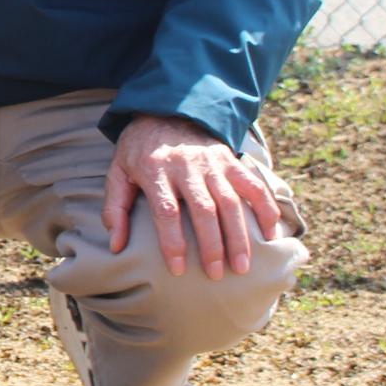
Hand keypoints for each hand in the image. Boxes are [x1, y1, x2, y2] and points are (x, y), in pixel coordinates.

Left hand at [104, 115, 282, 279]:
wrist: (166, 110)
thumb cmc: (139, 149)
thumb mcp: (118, 172)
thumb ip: (115, 208)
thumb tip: (115, 245)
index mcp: (154, 169)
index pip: (166, 210)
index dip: (173, 242)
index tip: (178, 269)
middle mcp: (186, 166)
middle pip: (204, 210)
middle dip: (212, 245)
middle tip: (216, 275)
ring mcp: (212, 162)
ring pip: (231, 202)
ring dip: (239, 236)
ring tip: (242, 266)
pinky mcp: (231, 160)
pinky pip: (254, 185)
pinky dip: (265, 209)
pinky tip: (270, 234)